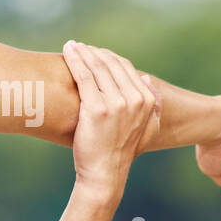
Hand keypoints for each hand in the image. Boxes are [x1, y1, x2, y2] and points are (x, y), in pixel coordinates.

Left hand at [61, 40, 160, 201]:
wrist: (105, 173)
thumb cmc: (121, 152)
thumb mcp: (147, 130)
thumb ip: (153, 105)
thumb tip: (147, 81)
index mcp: (147, 101)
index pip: (126, 68)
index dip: (108, 57)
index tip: (94, 52)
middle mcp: (134, 99)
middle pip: (111, 64)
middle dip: (94, 52)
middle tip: (80, 47)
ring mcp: (116, 103)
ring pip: (97, 67)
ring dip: (83, 52)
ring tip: (71, 46)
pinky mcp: (96, 108)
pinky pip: (84, 76)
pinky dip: (75, 61)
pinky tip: (68, 53)